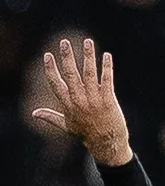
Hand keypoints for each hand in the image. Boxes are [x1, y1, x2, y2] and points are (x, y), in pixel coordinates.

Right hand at [31, 38, 132, 165]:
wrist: (107, 144)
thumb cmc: (86, 134)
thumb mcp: (66, 126)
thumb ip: (50, 117)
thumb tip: (33, 114)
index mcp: (67, 105)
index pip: (55, 83)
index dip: (50, 69)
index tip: (47, 55)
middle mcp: (79, 100)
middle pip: (71, 75)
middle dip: (67, 57)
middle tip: (64, 42)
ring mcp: (94, 100)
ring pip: (89, 74)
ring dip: (88, 56)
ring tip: (88, 41)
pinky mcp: (109, 100)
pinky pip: (107, 80)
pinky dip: (106, 67)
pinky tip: (106, 55)